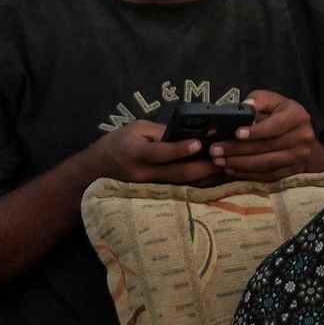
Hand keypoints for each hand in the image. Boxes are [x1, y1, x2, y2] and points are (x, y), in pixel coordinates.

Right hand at [92, 116, 215, 186]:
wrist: (96, 171)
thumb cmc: (118, 144)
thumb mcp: (135, 129)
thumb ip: (161, 132)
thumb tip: (190, 133)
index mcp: (136, 153)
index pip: (159, 153)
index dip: (179, 149)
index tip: (198, 143)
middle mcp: (145, 174)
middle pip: (179, 174)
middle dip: (204, 167)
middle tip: (224, 157)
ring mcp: (152, 188)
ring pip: (185, 185)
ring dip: (207, 177)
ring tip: (227, 166)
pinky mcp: (158, 194)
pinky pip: (183, 190)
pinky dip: (201, 184)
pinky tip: (216, 176)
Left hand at [209, 90, 323, 182]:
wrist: (302, 135)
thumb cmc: (281, 114)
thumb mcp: (273, 100)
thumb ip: (258, 99)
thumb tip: (245, 105)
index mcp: (297, 117)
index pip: (274, 126)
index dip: (255, 132)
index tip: (236, 133)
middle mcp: (302, 138)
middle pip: (266, 147)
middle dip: (238, 149)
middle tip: (216, 149)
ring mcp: (299, 157)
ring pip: (265, 164)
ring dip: (239, 164)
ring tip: (219, 161)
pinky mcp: (292, 172)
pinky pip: (267, 176)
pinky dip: (247, 174)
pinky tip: (231, 169)